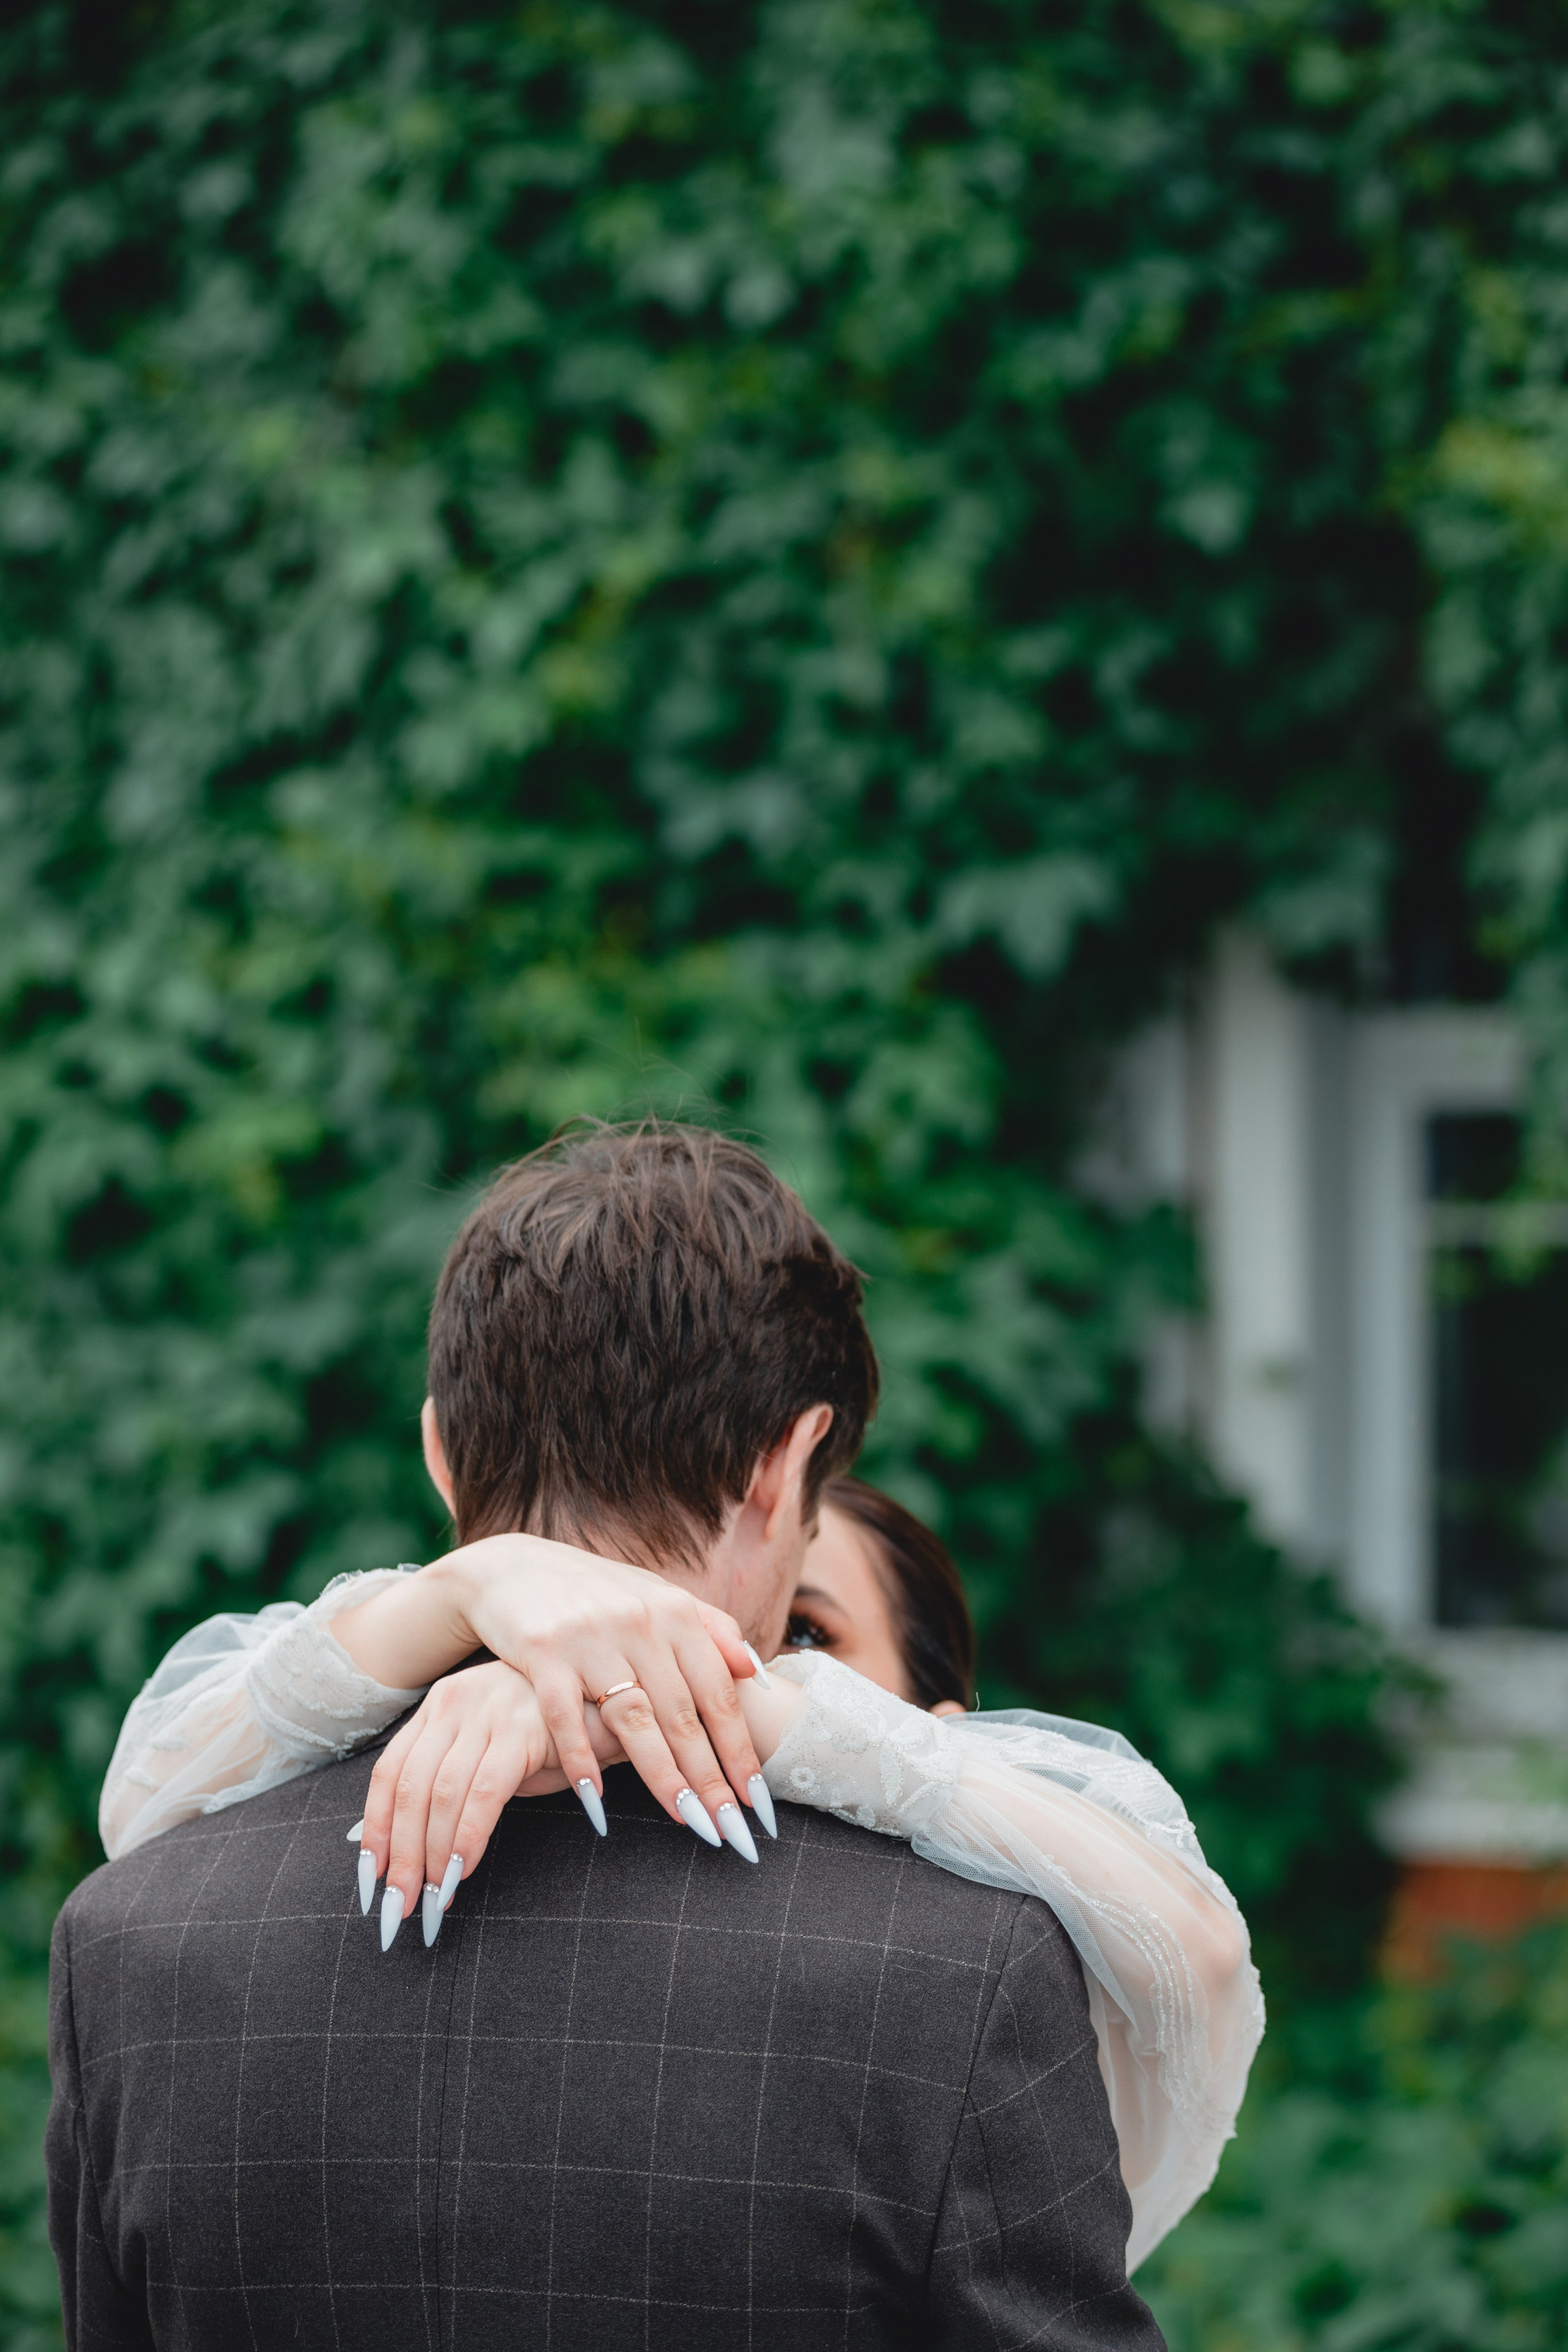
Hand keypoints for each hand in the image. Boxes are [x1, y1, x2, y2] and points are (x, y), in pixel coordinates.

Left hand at [362, 1661, 574, 1932]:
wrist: (615, 1699)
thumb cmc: (554, 1735)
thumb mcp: (491, 1752)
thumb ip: (454, 1784)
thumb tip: (410, 1844)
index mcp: (439, 1705)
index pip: (389, 1773)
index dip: (375, 1830)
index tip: (370, 1880)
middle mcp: (455, 1702)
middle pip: (409, 1789)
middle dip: (400, 1857)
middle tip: (398, 1908)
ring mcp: (489, 1711)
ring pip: (440, 1795)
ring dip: (432, 1857)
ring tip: (432, 1901)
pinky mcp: (524, 1727)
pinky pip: (484, 1792)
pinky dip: (468, 1837)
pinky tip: (463, 1871)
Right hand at [441, 1534, 766, 1843]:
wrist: (515, 1567)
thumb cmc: (599, 1594)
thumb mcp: (657, 1599)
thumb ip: (708, 1630)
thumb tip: (754, 1670)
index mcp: (675, 1612)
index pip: (718, 1691)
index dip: (740, 1748)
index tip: (759, 1800)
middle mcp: (639, 1622)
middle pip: (682, 1713)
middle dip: (710, 1777)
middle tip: (732, 1829)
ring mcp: (589, 1636)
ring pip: (633, 1718)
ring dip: (662, 1776)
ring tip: (686, 1821)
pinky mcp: (542, 1650)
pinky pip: (564, 1716)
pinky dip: (579, 1760)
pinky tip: (597, 1802)